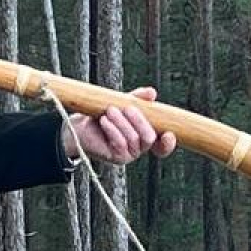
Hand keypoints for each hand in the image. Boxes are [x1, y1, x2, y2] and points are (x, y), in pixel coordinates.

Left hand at [61, 86, 176, 164]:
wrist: (81, 126)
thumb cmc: (105, 114)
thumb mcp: (123, 103)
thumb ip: (138, 99)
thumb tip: (152, 93)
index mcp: (146, 135)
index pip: (163, 145)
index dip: (168, 143)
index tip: (169, 133)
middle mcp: (141, 147)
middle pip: (149, 138)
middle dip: (139, 120)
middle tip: (126, 107)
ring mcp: (130, 154)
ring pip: (134, 139)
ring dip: (122, 122)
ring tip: (110, 110)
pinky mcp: (117, 158)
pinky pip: (120, 143)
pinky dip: (113, 129)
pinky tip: (104, 120)